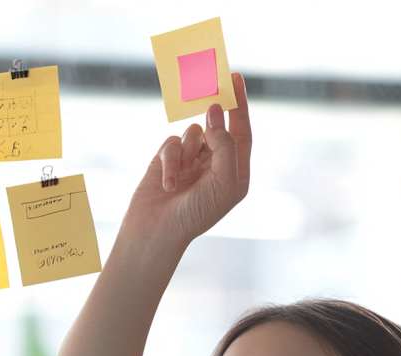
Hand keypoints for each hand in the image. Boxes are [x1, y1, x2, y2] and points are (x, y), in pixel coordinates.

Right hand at [122, 71, 251, 248]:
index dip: (241, 106)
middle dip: (215, 108)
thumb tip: (215, 111)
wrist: (158, 230)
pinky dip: (170, 160)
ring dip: (187, 151)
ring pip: (193, 132)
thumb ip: (224, 146)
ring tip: (182, 179)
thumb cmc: (196, 213)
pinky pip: (173, 142)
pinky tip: (167, 183)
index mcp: (237, 174)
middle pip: (219, 126)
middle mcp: (218, 165)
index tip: (237, 79)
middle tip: (211, 82)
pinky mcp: (171, 159)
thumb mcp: (222, 182)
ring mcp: (194, 161)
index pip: (242, 133)